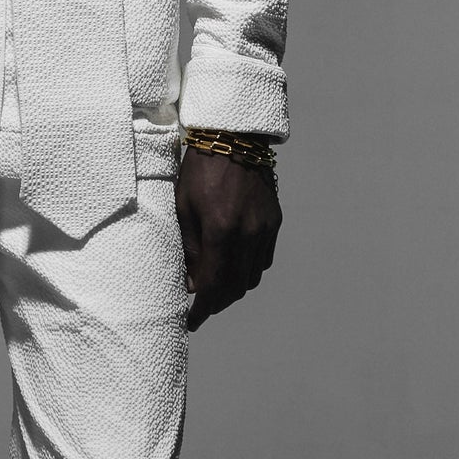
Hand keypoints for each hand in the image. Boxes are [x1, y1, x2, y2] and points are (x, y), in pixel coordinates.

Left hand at [175, 146, 280, 329]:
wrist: (234, 138)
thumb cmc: (200, 171)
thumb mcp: (183, 208)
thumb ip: (189, 249)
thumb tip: (192, 284)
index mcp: (221, 230)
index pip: (213, 285)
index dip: (202, 309)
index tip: (191, 321)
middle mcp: (248, 233)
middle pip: (236, 287)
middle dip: (218, 303)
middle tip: (201, 307)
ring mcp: (265, 228)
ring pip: (253, 277)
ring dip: (234, 288)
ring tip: (216, 289)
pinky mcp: (275, 221)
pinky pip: (264, 259)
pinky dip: (249, 270)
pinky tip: (233, 266)